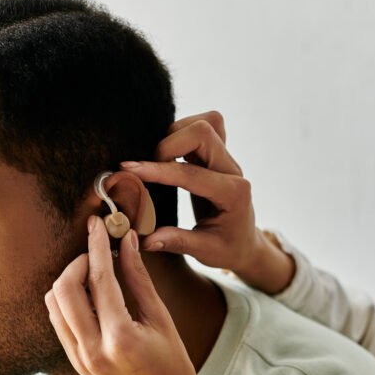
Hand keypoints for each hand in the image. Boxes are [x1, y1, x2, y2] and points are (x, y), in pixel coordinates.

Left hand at [44, 216, 220, 374]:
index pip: (99, 279)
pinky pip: (58, 321)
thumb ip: (139, 280)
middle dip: (77, 261)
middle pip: (63, 288)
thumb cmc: (174, 369)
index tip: (97, 223)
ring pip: (53, 304)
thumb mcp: (162, 321)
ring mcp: (78, 358)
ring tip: (94, 273)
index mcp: (119, 338)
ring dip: (69, 280)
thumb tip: (126, 242)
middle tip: (98, 253)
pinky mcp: (73, 363)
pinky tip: (89, 294)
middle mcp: (91, 349)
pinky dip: (68, 300)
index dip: (97, 245)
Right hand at [121, 111, 294, 294]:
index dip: (157, 171)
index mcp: (233, 194)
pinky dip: (182, 132)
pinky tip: (171, 154)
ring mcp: (227, 159)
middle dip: (168, 144)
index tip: (129, 170)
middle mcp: (233, 171)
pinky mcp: (219, 153)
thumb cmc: (228, 248)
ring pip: (205, 123)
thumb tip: (146, 240)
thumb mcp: (206, 251)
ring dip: (175, 135)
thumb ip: (177, 242)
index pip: (191, 174)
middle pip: (203, 132)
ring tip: (159, 161)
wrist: (245, 242)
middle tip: (150, 168)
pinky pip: (205, 126)